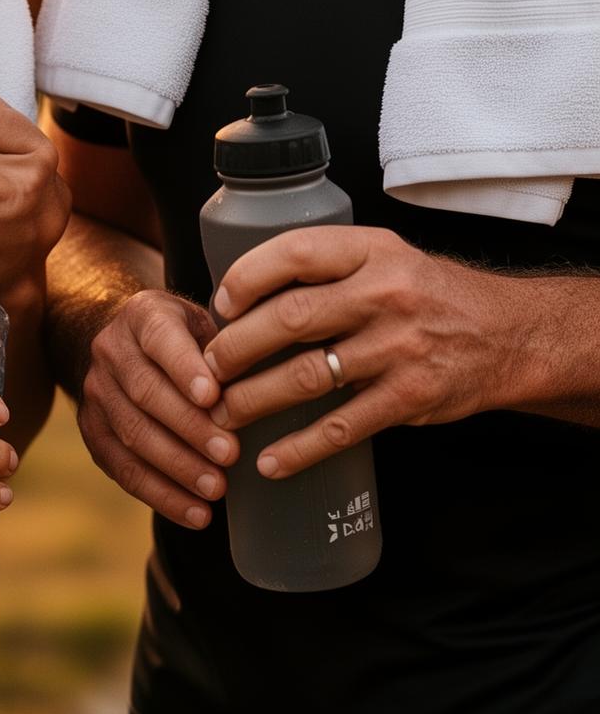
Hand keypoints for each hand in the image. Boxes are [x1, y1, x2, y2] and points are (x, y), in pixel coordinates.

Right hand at [78, 289, 239, 528]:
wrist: (123, 345)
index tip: (213, 397)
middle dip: (190, 427)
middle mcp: (110, 350)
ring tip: (216, 489)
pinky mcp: (92, 432)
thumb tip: (258, 387)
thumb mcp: (202, 323)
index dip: (185, 368)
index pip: (160, 338)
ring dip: (178, 467)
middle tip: (230, 454)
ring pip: (133, 434)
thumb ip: (223, 348)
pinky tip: (196, 513)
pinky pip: (123, 469)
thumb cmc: (184, 337)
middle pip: (145, 392)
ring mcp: (95, 392)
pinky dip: (161, 495)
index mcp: (142, 315)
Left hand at [203, 225, 516, 480]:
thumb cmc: (427, 294)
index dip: (248, 277)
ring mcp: (398, 349)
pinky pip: (343, 427)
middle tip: (208, 369)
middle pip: (291, 318)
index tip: (220, 304)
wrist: (506, 334)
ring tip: (223, 416)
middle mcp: (384, 295)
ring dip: (255, 400)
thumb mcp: (384, 258)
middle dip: (237, 347)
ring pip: (308, 376)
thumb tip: (244, 295)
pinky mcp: (410, 398)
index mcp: (372, 252)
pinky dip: (301, 448)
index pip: (297, 253)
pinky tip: (270, 461)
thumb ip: (328, 268)